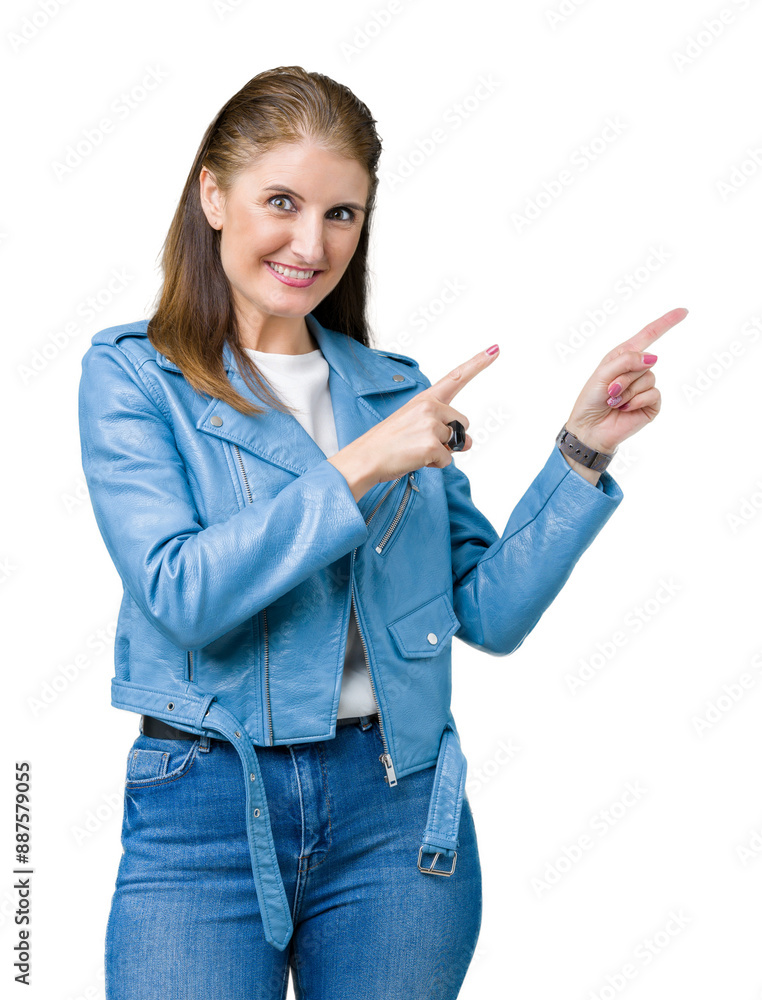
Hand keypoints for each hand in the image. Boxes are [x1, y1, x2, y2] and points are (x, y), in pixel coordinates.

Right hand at [328, 345, 500, 499]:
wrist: (365, 458)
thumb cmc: (386, 443)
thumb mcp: (413, 425)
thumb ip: (442, 427)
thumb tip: (468, 442)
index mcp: (424, 399)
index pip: (456, 377)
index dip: (478, 363)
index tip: (495, 349)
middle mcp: (430, 408)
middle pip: (462, 423)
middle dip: (450, 437)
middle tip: (423, 442)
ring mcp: (431, 426)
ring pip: (457, 443)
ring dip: (442, 452)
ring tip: (416, 450)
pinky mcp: (431, 446)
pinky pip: (447, 461)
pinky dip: (435, 465)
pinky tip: (415, 460)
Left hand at [564, 306, 688, 457]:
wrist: (590, 429)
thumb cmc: (591, 400)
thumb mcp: (602, 374)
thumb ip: (626, 361)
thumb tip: (653, 357)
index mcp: (624, 356)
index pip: (649, 335)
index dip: (666, 322)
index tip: (684, 311)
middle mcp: (637, 369)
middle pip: (645, 360)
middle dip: (624, 376)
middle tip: (609, 391)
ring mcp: (646, 387)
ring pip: (649, 378)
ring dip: (628, 391)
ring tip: (614, 402)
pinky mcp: (652, 404)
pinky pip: (653, 394)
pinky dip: (636, 401)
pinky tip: (625, 409)